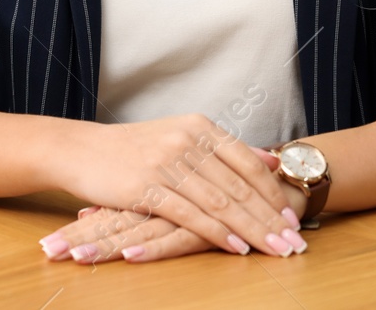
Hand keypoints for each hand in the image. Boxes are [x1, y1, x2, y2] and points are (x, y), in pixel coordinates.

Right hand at [55, 119, 303, 257]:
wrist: (80, 149)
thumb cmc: (133, 147)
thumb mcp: (182, 135)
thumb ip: (226, 149)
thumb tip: (271, 159)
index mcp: (200, 127)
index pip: (248, 163)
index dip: (273, 193)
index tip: (293, 217)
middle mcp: (187, 141)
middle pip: (239, 187)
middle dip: (271, 218)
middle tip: (295, 242)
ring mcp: (167, 163)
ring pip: (221, 202)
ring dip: (252, 230)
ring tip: (274, 250)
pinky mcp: (147, 187)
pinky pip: (191, 214)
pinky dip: (217, 233)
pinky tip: (236, 248)